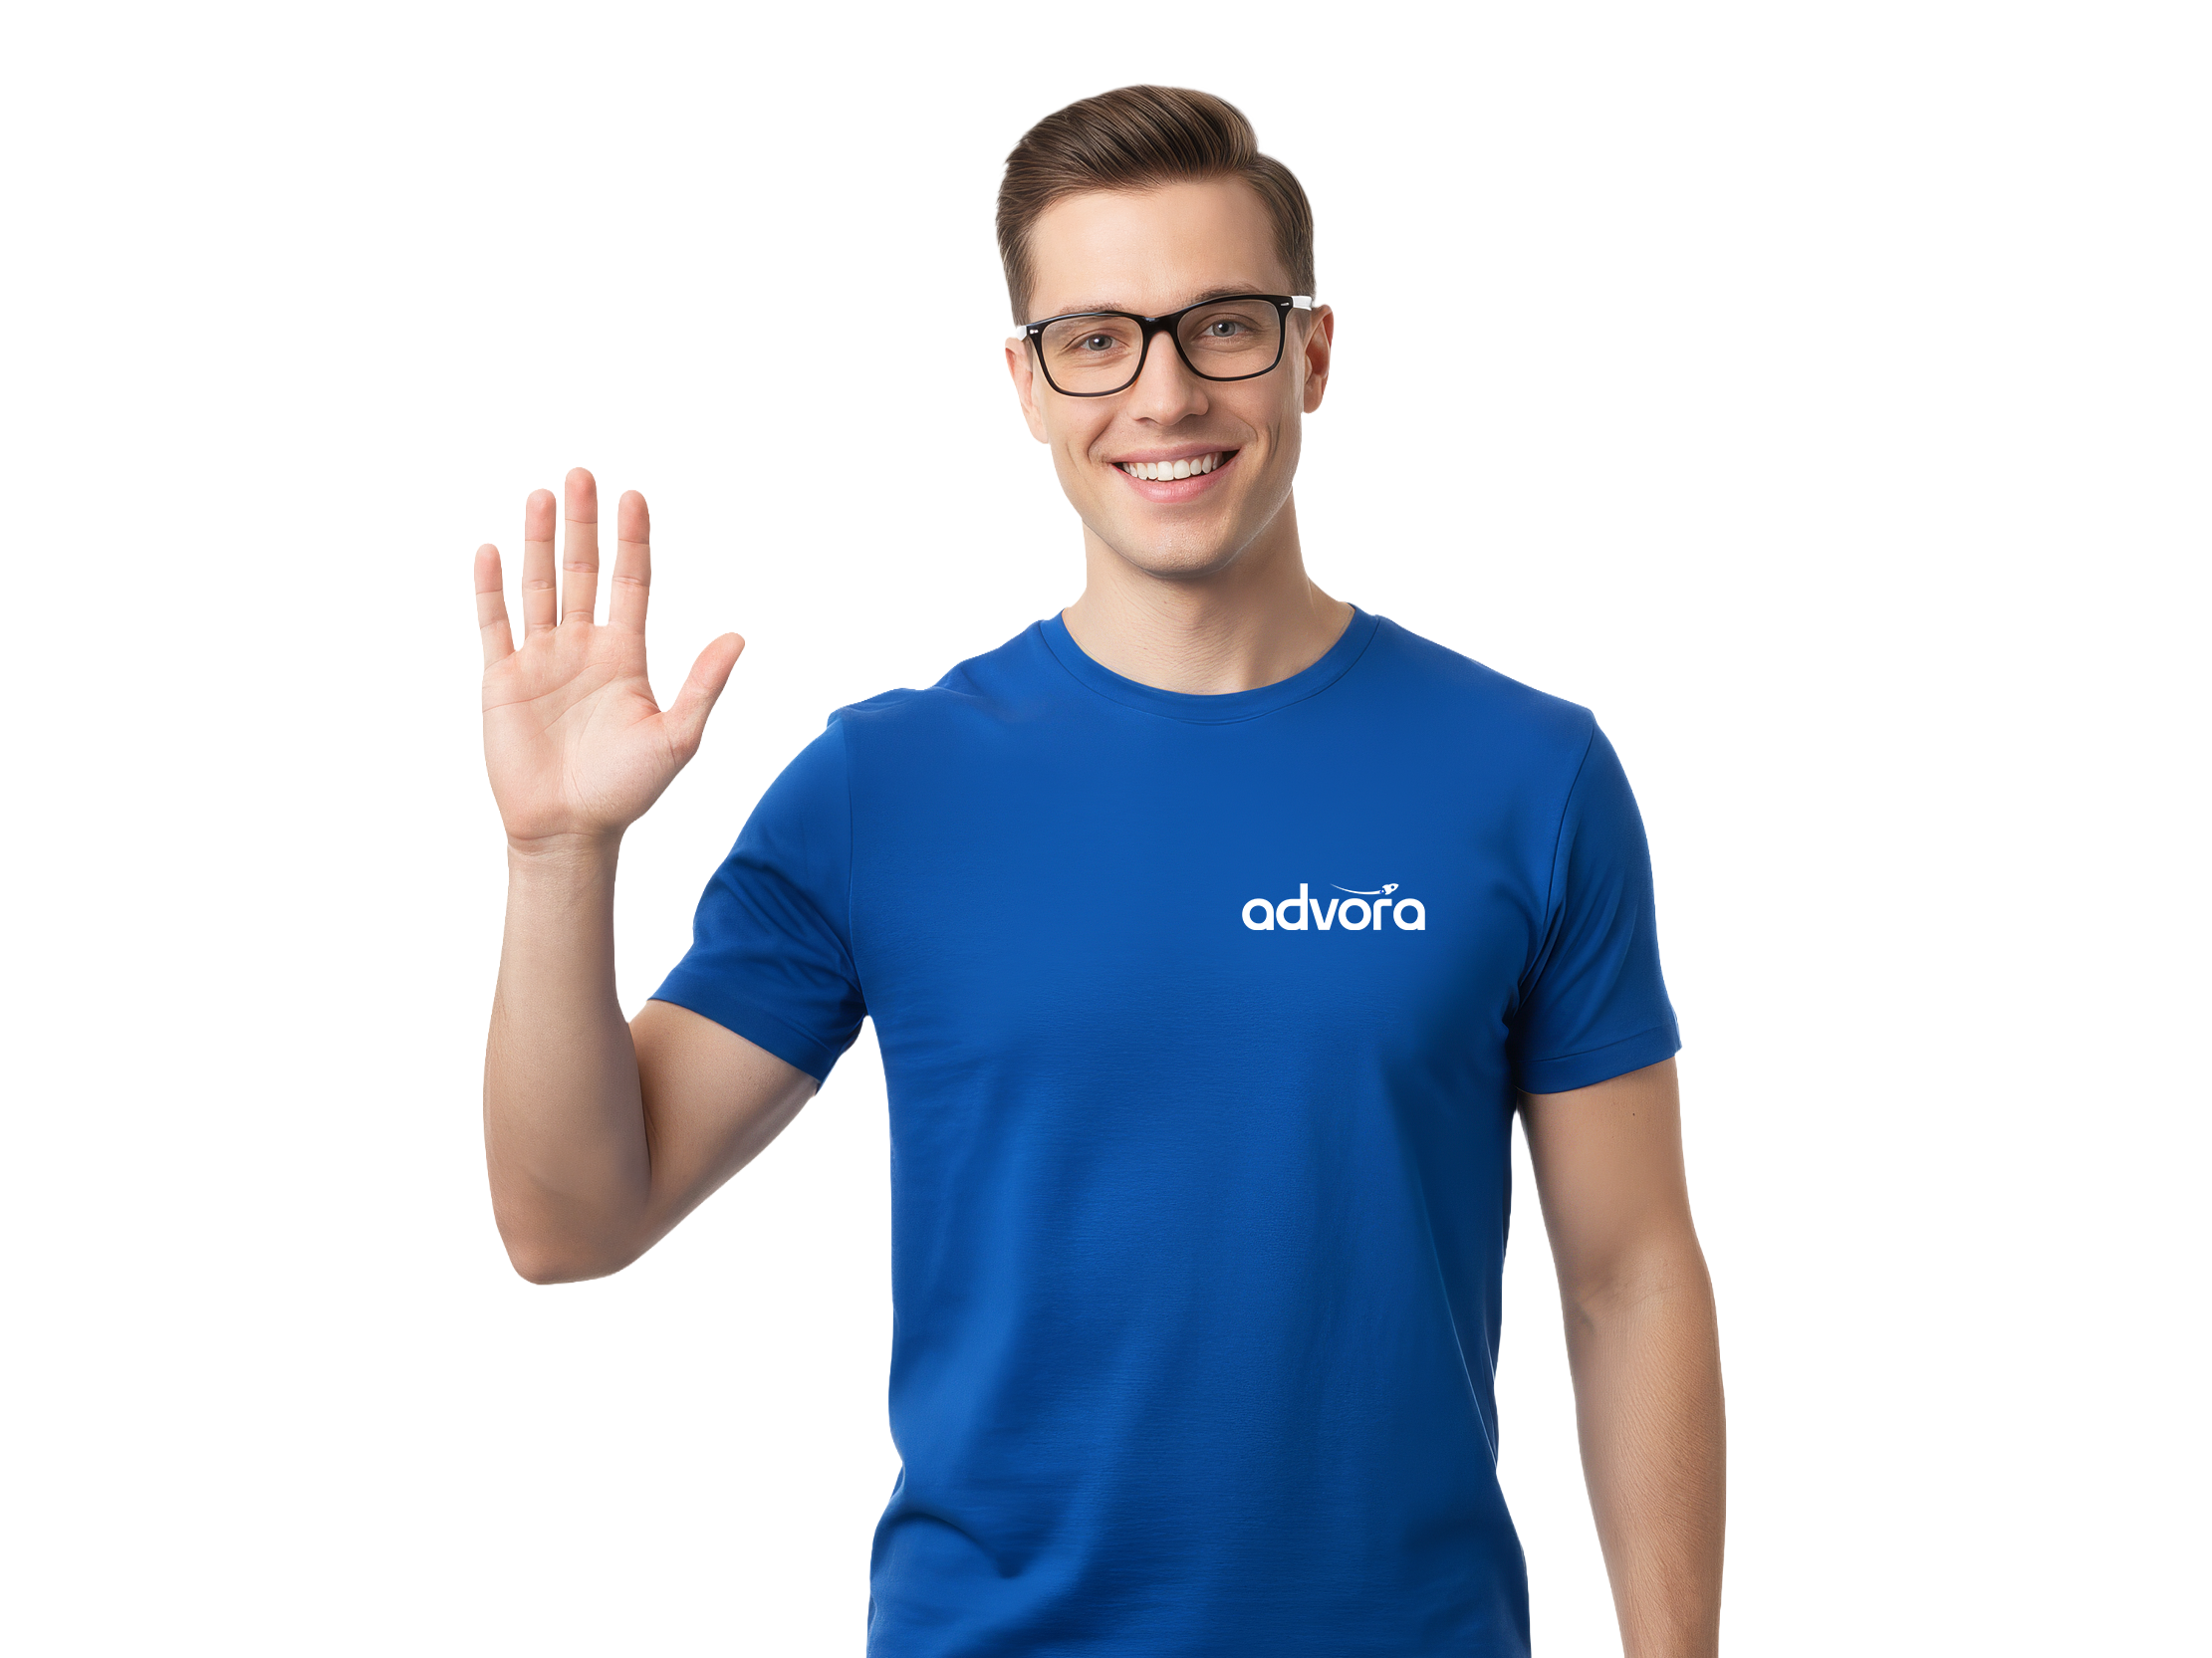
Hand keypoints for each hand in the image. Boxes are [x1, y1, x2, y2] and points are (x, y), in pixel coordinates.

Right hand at [475, 469, 742, 850]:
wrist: (569, 831)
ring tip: (541, 495)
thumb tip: (739, 636)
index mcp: (625, 655)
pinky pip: (494, 623)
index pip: (631, 583)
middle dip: (583, 524)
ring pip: (539, 586)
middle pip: (583, 571)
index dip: (633, 540)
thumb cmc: (626, 791)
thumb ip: (703, 684)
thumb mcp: (676, 736)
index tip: (634, 496)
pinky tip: (491, 549)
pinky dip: (490, 587)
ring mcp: (541, 660)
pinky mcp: (502, 680)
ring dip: (537, 541)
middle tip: (581, 474)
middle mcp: (583, 648)